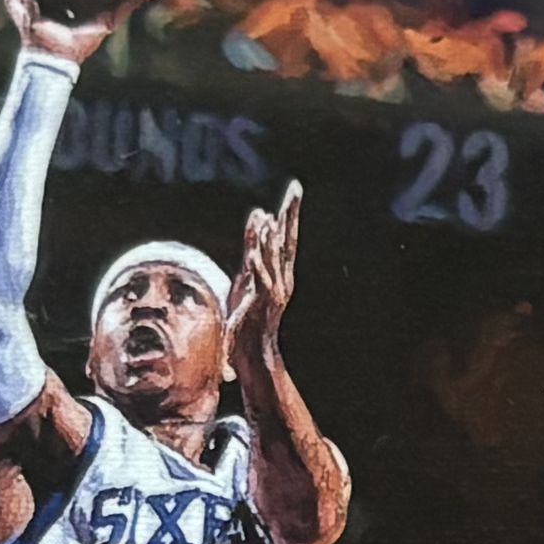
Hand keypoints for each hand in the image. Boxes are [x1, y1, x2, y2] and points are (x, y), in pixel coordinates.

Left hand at [225, 182, 303, 371]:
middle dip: (291, 214)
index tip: (295, 190)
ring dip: (271, 236)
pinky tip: (253, 252)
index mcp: (279, 273)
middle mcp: (281, 278)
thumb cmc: (248, 320)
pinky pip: (260, 279)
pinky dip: (257, 264)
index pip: (286, 237)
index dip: (289, 213)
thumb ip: (252, 257)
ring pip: (274, 257)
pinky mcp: (263, 302)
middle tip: (297, 189)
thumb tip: (256, 233)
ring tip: (271, 215)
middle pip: (287, 240)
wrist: (254, 354)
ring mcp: (274, 290)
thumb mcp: (246, 282)